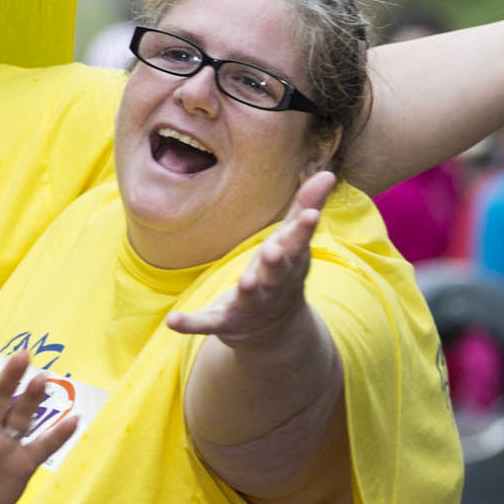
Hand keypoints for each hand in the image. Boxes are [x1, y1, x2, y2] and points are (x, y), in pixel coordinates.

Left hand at [167, 170, 332, 346]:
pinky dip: (191, 323)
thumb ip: (306, 208)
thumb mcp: (292, 242)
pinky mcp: (225, 322)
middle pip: (277, 273)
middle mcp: (273, 285)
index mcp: (289, 263)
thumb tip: (329, 173)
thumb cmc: (282, 271)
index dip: (303, 230)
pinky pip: (208, 323)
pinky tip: (174, 320)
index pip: (298, 243)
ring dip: (247, 290)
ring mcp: (249, 305)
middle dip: (276, 263)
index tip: (310, 215)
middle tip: (272, 250)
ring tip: (244, 282)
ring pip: (249, 297)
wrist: (274, 329)